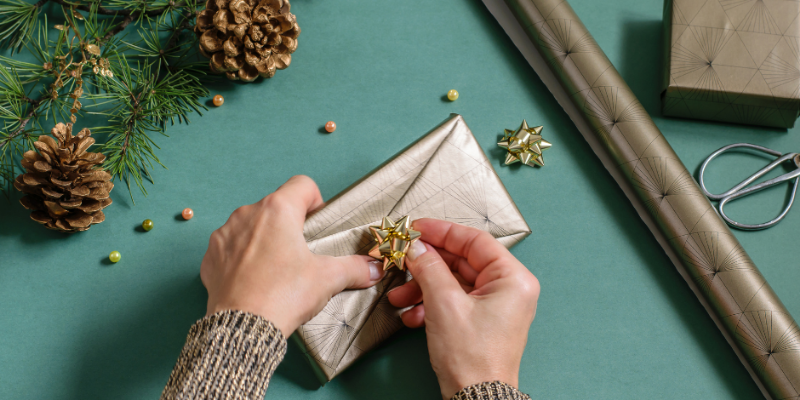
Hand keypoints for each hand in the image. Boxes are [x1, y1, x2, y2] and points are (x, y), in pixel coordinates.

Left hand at [200, 175, 384, 335]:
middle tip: (301, 254)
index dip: (315, 201)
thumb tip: (373, 269)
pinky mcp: (210, 256)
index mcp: (278, 210)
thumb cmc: (283, 296)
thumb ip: (355, 269)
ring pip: (251, 226)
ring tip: (276, 269)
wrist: (243, 328)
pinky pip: (230, 248)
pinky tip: (254, 280)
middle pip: (276, 206)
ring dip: (264, 239)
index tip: (318, 224)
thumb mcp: (328, 279)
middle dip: (290, 225)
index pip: (302, 185)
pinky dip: (242, 258)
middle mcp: (247, 214)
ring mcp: (224, 234)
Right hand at [388, 219, 539, 398]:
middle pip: (462, 261)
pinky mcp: (482, 321)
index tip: (417, 228)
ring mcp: (496, 306)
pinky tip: (412, 315)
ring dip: (423, 287)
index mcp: (513, 279)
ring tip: (399, 296)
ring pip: (454, 282)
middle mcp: (509, 289)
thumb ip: (429, 268)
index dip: (442, 232)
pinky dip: (431, 304)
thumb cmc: (473, 359)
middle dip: (427, 264)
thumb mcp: (444, 304)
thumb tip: (416, 247)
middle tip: (402, 258)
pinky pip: (454, 301)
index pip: (474, 240)